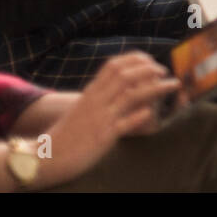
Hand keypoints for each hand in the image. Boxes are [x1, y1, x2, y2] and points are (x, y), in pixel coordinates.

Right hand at [42, 53, 180, 184]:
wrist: (44, 157)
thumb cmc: (66, 135)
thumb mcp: (82, 110)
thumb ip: (100, 98)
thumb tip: (121, 91)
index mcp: (90, 93)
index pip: (114, 65)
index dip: (135, 60)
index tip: (151, 61)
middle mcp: (96, 101)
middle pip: (125, 75)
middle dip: (149, 69)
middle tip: (164, 71)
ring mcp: (100, 118)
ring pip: (130, 95)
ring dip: (155, 87)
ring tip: (173, 85)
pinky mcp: (103, 137)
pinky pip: (124, 124)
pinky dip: (139, 116)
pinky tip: (152, 112)